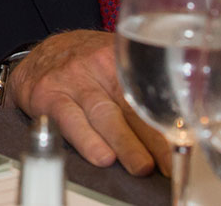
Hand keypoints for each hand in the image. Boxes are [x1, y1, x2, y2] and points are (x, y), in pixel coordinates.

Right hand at [5, 30, 171, 176]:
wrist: (37, 54)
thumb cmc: (81, 63)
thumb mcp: (110, 62)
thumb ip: (137, 86)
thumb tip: (173, 125)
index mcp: (118, 59)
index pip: (147, 92)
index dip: (166, 121)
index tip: (183, 145)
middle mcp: (96, 67)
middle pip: (130, 105)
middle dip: (152, 138)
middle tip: (168, 161)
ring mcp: (71, 80)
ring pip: (103, 114)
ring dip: (125, 143)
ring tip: (141, 166)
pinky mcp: (48, 95)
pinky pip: (70, 120)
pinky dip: (87, 140)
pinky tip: (100, 156)